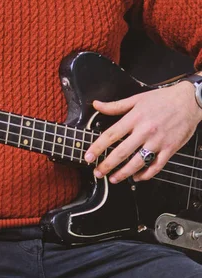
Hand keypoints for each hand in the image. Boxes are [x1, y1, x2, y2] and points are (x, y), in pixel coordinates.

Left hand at [84, 81, 201, 183]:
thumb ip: (115, 106)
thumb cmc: (162, 99)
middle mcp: (145, 131)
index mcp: (135, 118)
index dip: (97, 147)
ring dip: (124, 173)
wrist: (189, 101)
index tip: (88, 156)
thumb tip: (96, 105)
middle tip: (97, 172)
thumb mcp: (136, 99)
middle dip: (107, 165)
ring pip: (138, 162)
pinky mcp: (170, 149)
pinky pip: (156, 166)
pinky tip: (137, 177)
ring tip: (113, 178)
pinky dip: (145, 174)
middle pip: (122, 152)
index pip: (111, 135)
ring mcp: (158, 141)